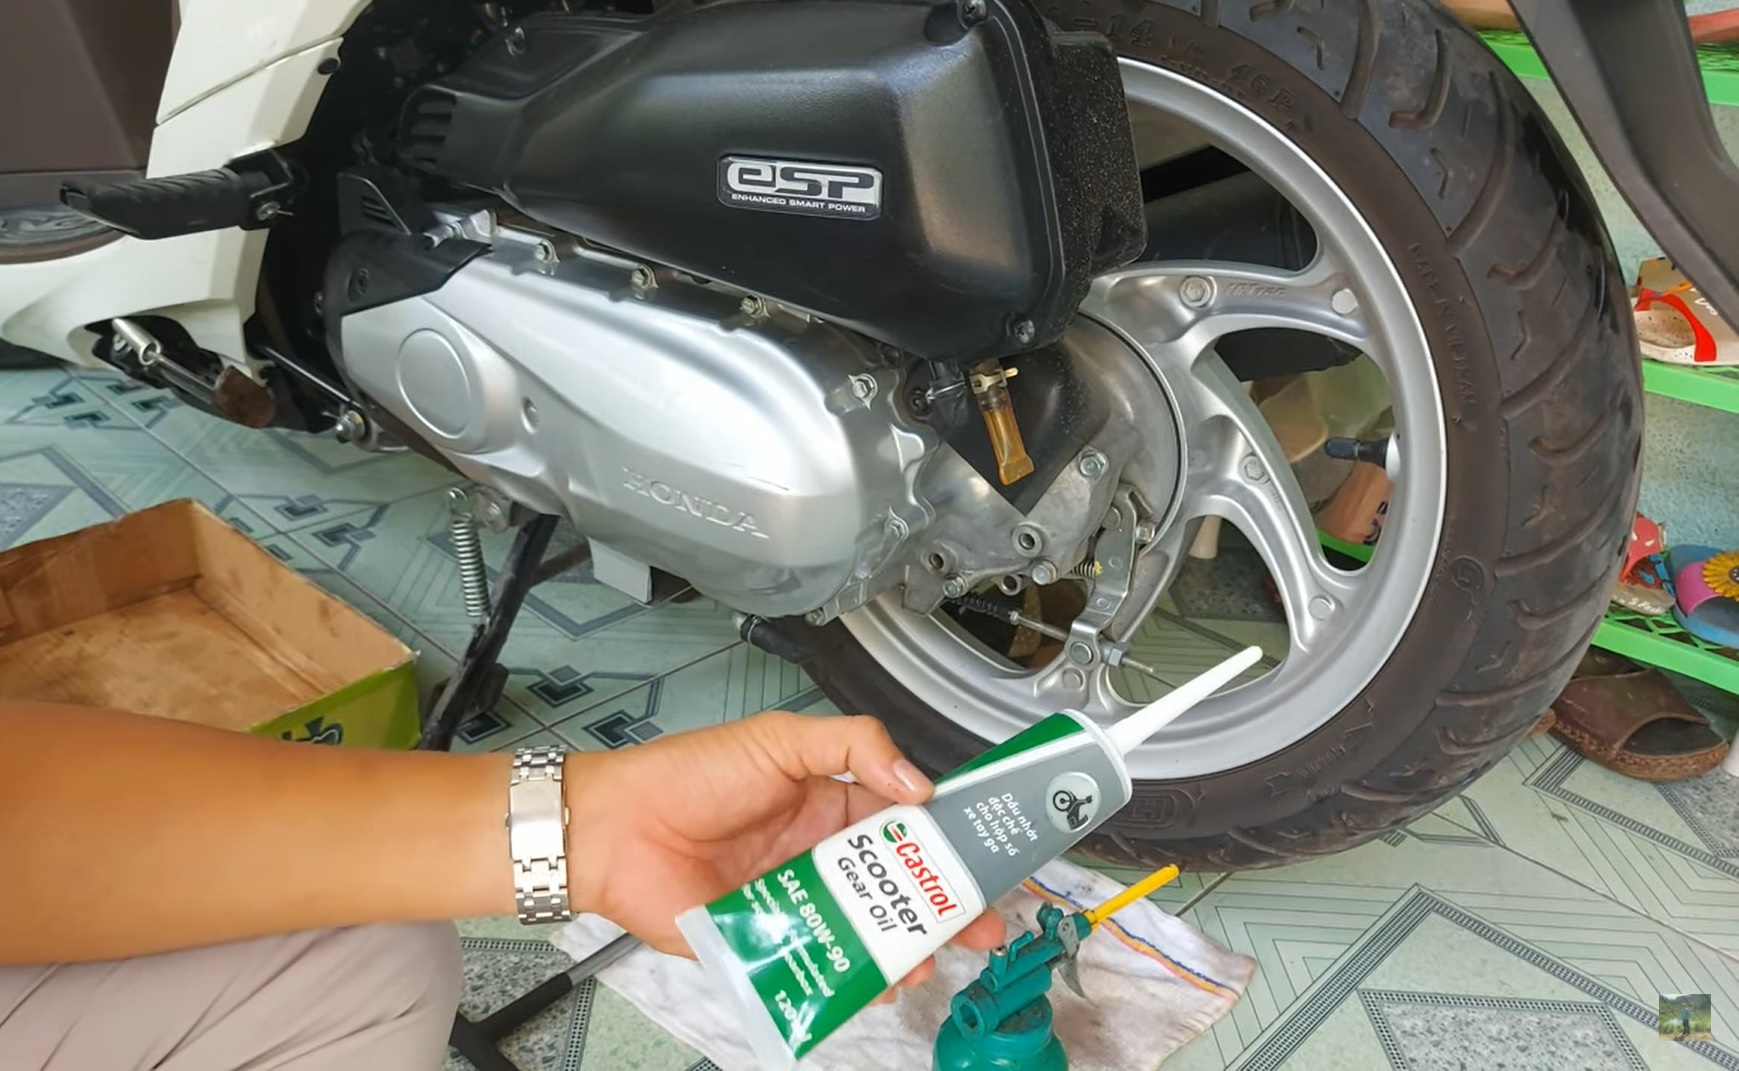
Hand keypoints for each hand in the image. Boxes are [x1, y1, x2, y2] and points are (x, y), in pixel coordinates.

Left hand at [563, 712, 1005, 995]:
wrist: (614, 829)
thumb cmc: (688, 775)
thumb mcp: (778, 740)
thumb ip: (852, 746)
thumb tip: (918, 782)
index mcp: (831, 803)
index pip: (904, 824)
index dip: (948, 842)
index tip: (987, 859)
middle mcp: (820, 856)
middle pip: (896, 887)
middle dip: (945, 907)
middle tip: (985, 927)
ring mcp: (797, 903)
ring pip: (867, 931)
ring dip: (905, 948)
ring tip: (930, 959)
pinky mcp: (768, 943)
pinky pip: (821, 964)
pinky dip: (855, 979)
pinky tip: (879, 983)